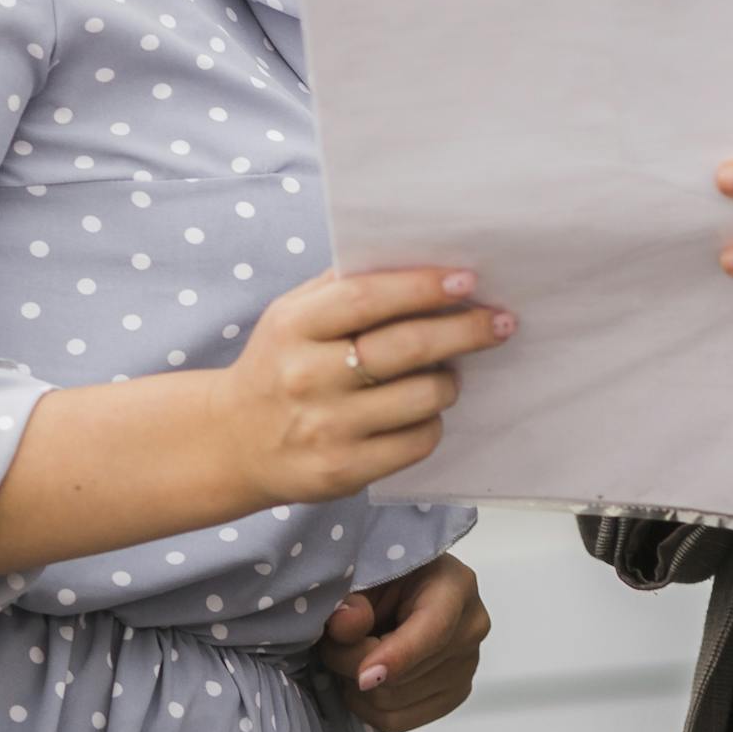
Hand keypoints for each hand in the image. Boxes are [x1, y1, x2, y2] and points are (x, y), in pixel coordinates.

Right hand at [222, 268, 512, 505]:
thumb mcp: (292, 315)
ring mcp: (325, 428)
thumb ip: (344, 286)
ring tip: (448, 373)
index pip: (367, 298)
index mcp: (294, 327)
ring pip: (421, 398)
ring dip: (449, 382)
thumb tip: (421, 260)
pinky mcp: (343, 471)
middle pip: (405, 348)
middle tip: (498, 321)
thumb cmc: (280, 364)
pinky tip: (422, 412)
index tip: (467, 279)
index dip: (422, 287)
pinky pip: (416, 442)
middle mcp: (307, 377)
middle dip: (464, 331)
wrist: (234, 441)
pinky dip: (432, 423)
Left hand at [320, 554, 490, 731]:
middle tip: (335, 644)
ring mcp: (466, 666)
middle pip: (403, 676)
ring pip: (393, 703)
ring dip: (358, 687)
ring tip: (351, 657)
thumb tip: (345, 625)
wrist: (403, 588)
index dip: (396, 657)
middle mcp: (471, 628)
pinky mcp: (453, 695)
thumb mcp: (364, 574)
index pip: (433, 632)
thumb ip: (353, 599)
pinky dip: (368, 708)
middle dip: (353, 665)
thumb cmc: (386, 575)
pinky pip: (398, 721)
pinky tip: (362, 681)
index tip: (362, 676)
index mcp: (454, 586)